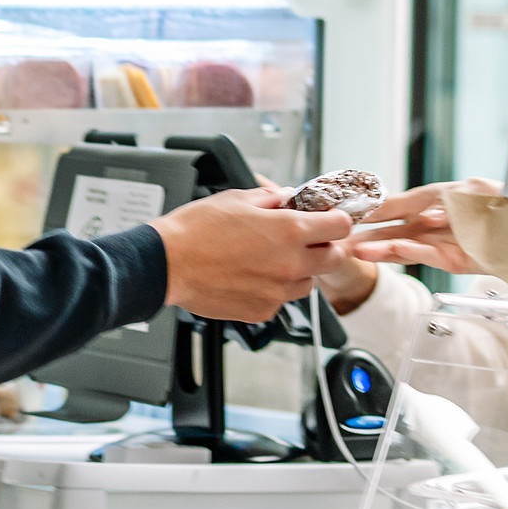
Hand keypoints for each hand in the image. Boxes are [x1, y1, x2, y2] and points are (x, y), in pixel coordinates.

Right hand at [156, 186, 350, 322]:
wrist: (167, 265)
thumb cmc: (195, 231)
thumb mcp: (236, 199)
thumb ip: (271, 198)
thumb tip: (288, 198)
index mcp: (289, 230)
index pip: (340, 225)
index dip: (335, 220)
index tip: (327, 220)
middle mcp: (290, 263)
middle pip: (335, 259)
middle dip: (325, 248)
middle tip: (305, 241)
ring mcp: (278, 291)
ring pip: (309, 283)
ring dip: (299, 271)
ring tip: (270, 261)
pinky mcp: (263, 310)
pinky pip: (281, 300)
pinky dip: (272, 290)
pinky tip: (250, 277)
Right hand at [349, 179, 496, 271]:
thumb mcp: (470, 189)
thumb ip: (436, 199)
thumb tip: (417, 214)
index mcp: (438, 203)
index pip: (399, 206)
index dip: (375, 210)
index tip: (352, 212)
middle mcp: (437, 226)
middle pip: (396, 231)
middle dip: (368, 235)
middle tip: (341, 241)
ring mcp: (446, 245)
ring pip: (406, 247)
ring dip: (381, 249)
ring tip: (356, 250)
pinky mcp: (458, 262)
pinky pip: (430, 256)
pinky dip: (412, 252)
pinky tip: (394, 250)